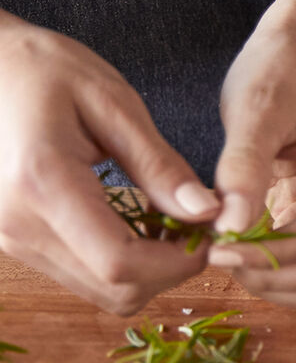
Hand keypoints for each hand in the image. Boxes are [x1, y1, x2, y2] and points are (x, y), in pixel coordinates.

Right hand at [0, 13, 219, 313]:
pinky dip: (123, 263)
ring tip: (165, 218)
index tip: (209, 231)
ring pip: (102, 292)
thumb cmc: (44, 69)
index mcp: (43, 184)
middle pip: (116, 290)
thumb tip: (207, 212)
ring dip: (148, 270)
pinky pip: (84, 276)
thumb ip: (159, 165)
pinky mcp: (18, 242)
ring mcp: (13, 239)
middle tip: (195, 224)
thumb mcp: (112, 103)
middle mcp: (19, 226)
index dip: (178, 262)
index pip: (121, 263)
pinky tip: (136, 221)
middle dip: (170, 269)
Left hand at [209, 16, 295, 314]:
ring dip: (281, 284)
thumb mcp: (253, 109)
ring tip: (235, 253)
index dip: (269, 255)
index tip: (215, 251)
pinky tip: (252, 248)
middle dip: (274, 275)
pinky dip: (286, 275)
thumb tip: (230, 231)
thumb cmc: (279, 72)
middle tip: (220, 257)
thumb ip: (243, 169)